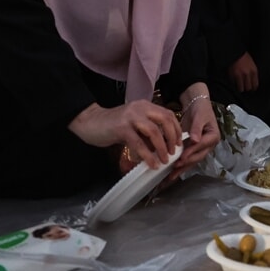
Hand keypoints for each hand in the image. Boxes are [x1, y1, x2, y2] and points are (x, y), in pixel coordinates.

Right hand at [68, 99, 182, 171]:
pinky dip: (148, 155)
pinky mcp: (122, 128)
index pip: (168, 114)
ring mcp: (131, 117)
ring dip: (162, 148)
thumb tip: (164, 145)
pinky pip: (139, 143)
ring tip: (165, 160)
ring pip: (155, 132)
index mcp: (145, 106)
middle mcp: (140, 108)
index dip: (176, 129)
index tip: (179, 143)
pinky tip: (152, 164)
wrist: (90, 122)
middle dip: (173, 138)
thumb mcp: (134, 124)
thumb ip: (147, 131)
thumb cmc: (112, 125)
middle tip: (174, 152)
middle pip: (165, 120)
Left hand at [167, 84, 220, 182]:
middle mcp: (208, 146)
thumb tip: (195, 140)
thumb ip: (196, 127)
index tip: (183, 157)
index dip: (192, 152)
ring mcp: (200, 149)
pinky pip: (186, 159)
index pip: (201, 146)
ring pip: (191, 161)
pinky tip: (170, 173)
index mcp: (213, 137)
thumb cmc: (200, 109)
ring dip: (181, 169)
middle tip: (175, 167)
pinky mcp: (192, 150)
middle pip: (197, 157)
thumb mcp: (199, 115)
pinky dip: (179, 166)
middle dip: (186, 163)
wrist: (196, 105)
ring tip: (170, 177)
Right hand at [227, 52, 258, 91]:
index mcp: (254, 71)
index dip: (253, 88)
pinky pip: (233, 84)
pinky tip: (234, 81)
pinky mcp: (232, 76)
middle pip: (248, 88)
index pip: (255, 85)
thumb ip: (253, 73)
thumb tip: (252, 82)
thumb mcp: (252, 64)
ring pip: (241, 89)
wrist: (235, 51)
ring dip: (240, 88)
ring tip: (239, 86)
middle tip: (245, 87)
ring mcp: (239, 75)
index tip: (252, 89)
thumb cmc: (243, 56)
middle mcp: (247, 74)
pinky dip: (233, 84)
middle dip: (246, 88)